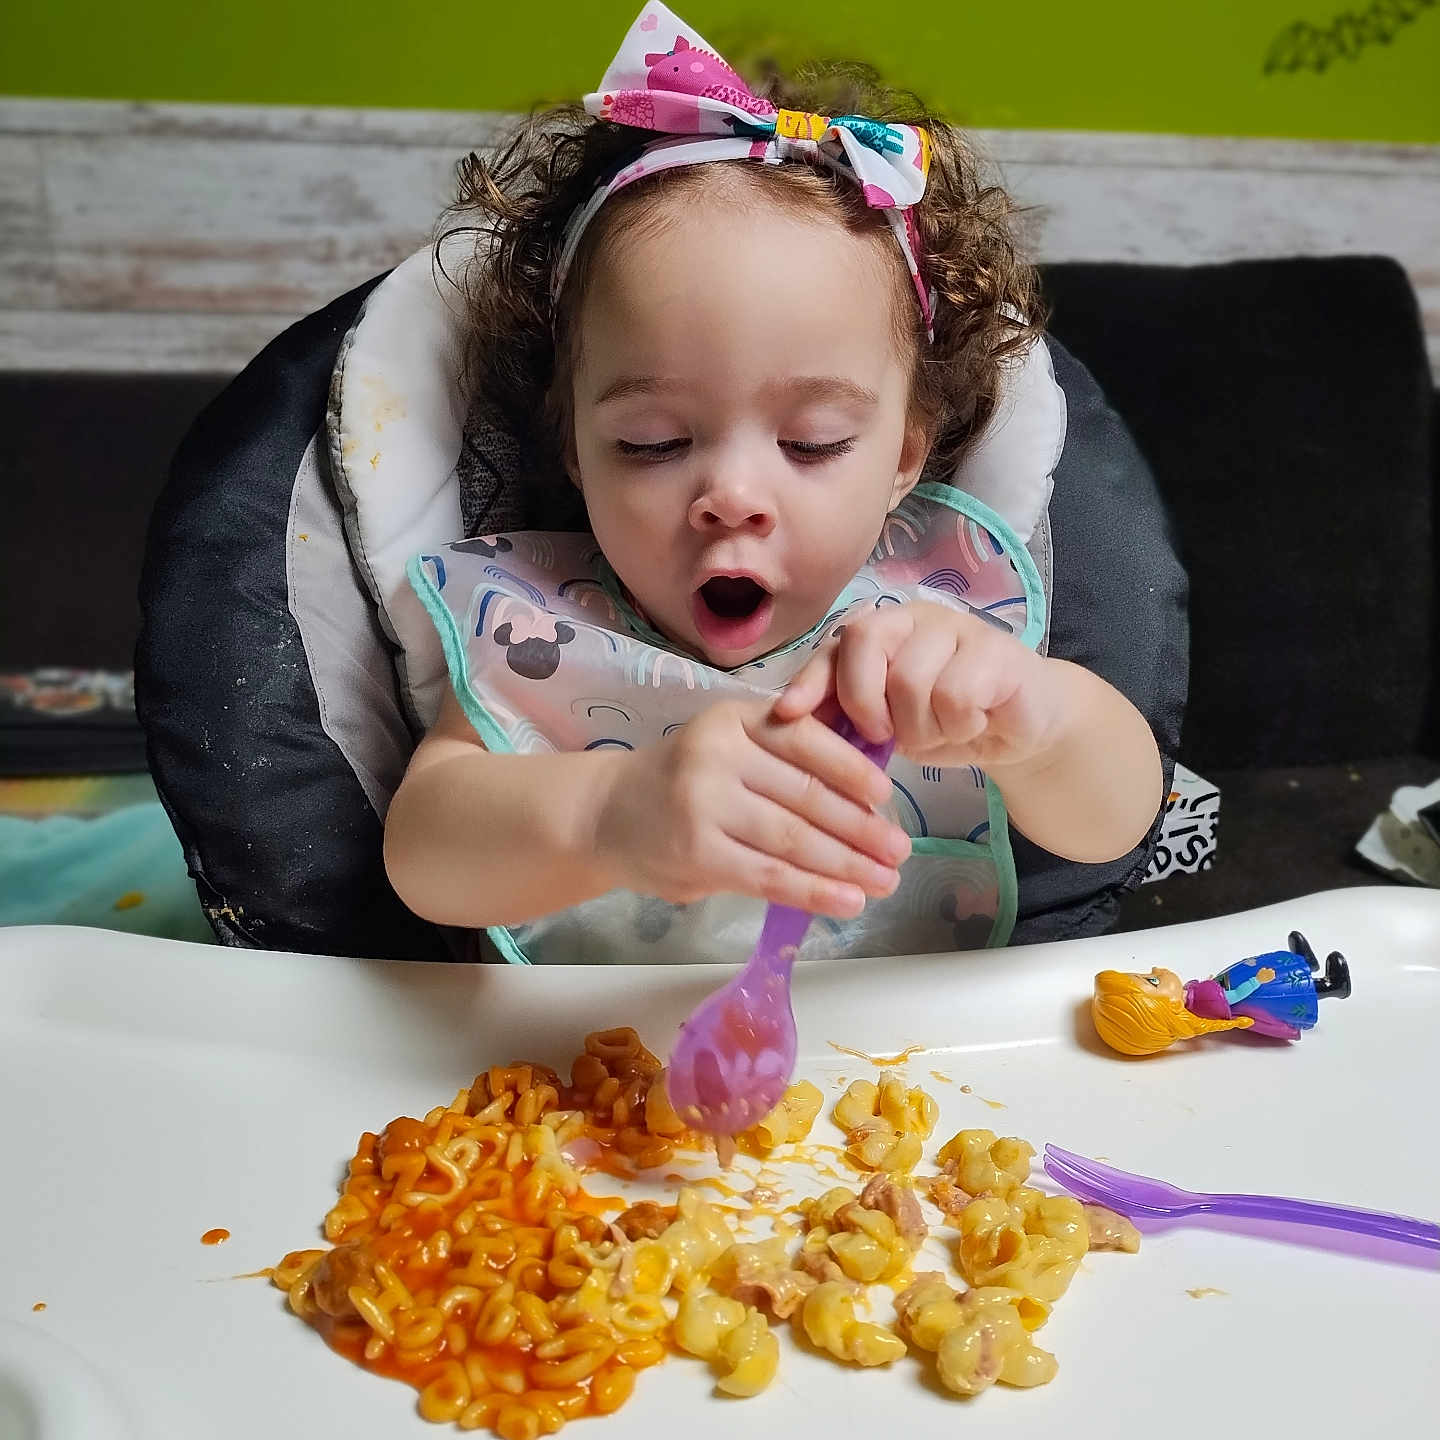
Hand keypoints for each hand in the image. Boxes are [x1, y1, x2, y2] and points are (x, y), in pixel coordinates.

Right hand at [594, 699, 909, 917]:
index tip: (886, 795)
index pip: (805, 741)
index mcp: (733, 720)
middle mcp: (717, 756)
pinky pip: (770, 877)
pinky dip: (814, 892)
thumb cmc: (682, 780)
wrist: (605, 814)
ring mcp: (704, 807)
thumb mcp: (726, 746)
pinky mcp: (698, 856)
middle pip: (806, 795)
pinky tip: (847, 900)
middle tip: (899, 851)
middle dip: (861, 828)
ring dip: (847, 865)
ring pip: (794, 839)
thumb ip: (782, 758)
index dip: (852, 769)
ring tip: (884, 881)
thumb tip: (867, 792)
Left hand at [776, 601, 1064, 771]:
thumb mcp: (890, 725)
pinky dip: (958, 725)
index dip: (810, 679)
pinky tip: (974, 723)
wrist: (1021, 727)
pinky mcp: (995, 649)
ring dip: (922, 726)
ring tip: (942, 730)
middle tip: (885, 735)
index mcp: (882, 631)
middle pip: (865, 644)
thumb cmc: (946, 722)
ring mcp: (956, 627)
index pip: (835, 646)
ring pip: (910, 680)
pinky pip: (954, 695)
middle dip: (865, 702)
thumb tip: (795, 723)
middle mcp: (914, 617)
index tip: (789, 713)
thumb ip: (849, 715)